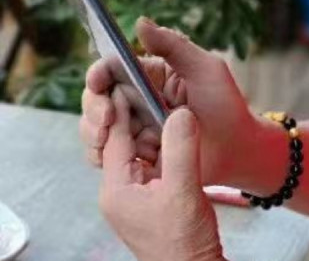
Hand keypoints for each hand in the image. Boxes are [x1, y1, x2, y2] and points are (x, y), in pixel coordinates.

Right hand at [80, 17, 256, 184]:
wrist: (238, 150)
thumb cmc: (225, 103)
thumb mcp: (204, 68)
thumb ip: (173, 45)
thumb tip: (139, 22)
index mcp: (150, 74)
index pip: (114, 68)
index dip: (99, 73)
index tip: (97, 80)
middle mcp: (136, 99)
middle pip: (97, 98)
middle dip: (93, 107)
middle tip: (106, 118)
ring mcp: (133, 129)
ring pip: (95, 128)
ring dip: (94, 133)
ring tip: (107, 139)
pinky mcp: (134, 157)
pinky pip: (106, 157)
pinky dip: (102, 157)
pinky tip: (117, 159)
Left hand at [100, 89, 225, 260]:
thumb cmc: (184, 241)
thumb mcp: (184, 190)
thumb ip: (180, 148)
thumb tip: (181, 111)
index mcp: (117, 188)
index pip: (115, 136)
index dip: (124, 105)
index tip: (133, 76)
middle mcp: (120, 188)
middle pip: (122, 138)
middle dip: (135, 111)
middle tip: (147, 84)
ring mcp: (135, 192)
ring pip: (139, 145)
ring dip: (152, 124)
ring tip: (165, 99)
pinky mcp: (152, 194)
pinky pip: (152, 157)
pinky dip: (162, 139)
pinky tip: (176, 126)